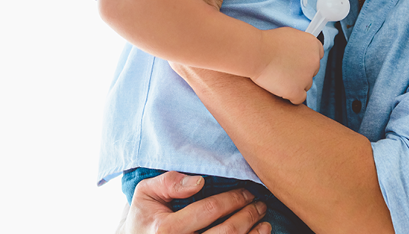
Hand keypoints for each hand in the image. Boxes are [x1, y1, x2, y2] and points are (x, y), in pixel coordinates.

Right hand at [115, 171, 270, 233]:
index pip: (208, 211)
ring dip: (253, 233)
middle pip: (225, 233)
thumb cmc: (145, 217)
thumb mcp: (146, 194)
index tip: (247, 190)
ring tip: (263, 218)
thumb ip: (169, 182)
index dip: (232, 199)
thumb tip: (199, 181)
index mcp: (166, 230)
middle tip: (259, 202)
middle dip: (248, 215)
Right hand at [251, 28, 323, 104]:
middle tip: (284, 70)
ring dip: (295, 84)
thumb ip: (300, 45)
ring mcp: (307, 77)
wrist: (256, 53)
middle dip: (300, 72)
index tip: (297, 62)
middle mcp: (314, 61)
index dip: (306, 60)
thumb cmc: (267, 43)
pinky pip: (298, 98)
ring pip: (305, 86)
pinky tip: (279, 89)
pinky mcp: (297, 91)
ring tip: (278, 78)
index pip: (318, 56)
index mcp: (313, 45)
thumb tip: (301, 51)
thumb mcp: (290, 35)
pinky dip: (290, 96)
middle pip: (312, 72)